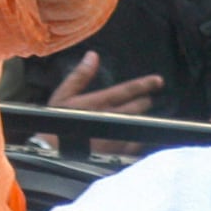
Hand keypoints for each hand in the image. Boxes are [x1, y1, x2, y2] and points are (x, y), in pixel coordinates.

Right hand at [43, 51, 162, 156]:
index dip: (144, 84)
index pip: (127, 90)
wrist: (51, 155)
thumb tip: (93, 55)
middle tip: (147, 100)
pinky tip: (136, 138)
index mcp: (99, 102)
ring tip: (142, 117)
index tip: (158, 81)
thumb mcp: (62, 95)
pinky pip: (135, 145)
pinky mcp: (117, 154)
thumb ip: (79, 76)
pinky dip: (138, 139)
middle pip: (136, 108)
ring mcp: (116, 138)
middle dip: (143, 102)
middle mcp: (111, 119)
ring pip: (138, 125)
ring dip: (142, 119)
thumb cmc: (55, 123)